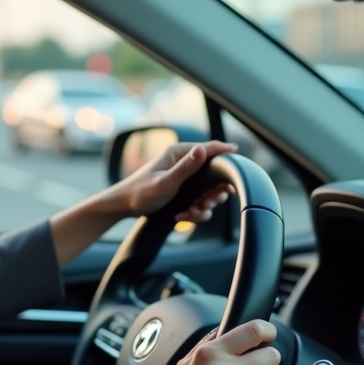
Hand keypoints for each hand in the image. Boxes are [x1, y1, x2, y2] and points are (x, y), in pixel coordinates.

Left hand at [116, 140, 237, 221]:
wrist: (124, 207)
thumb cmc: (140, 192)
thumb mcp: (165, 182)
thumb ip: (186, 167)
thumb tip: (203, 149)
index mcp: (179, 153)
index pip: (210, 148)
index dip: (226, 152)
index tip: (239, 159)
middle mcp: (183, 163)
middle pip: (213, 175)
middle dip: (213, 193)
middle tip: (207, 203)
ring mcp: (183, 178)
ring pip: (207, 192)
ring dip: (203, 206)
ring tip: (190, 213)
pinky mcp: (182, 191)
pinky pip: (198, 201)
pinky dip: (193, 212)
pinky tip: (181, 216)